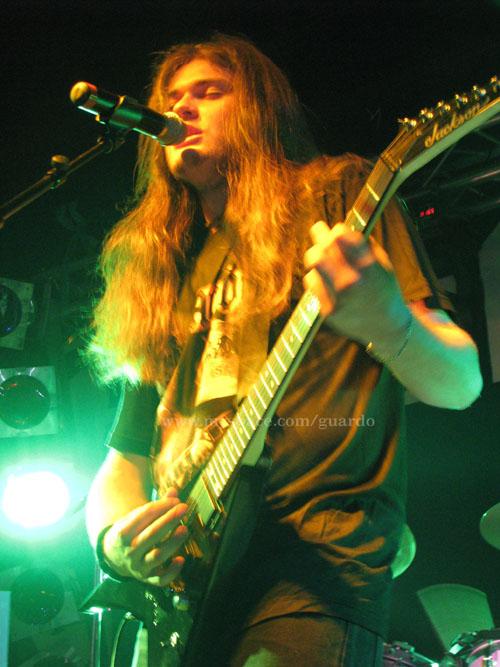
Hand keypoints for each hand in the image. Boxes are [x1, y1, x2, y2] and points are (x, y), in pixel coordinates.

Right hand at [102, 489, 188, 586]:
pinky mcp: (147, 579)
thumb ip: (155, 506)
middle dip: (169, 520)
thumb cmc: (129, 531)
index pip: (143, 516)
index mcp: (122, 533)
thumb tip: (174, 490)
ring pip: (157, 556)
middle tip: (184, 508)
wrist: (113, 556)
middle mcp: (129, 551)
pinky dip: (171, 571)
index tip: (176, 500)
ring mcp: (138, 566)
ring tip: (184, 528)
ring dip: (172, 542)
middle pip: (151, 535)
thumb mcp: (134, 517)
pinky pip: (160, 579)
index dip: (161, 506)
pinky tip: (181, 559)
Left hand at [303, 220, 408, 344]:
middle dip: (319, 236)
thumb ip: (363, 245)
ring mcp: (338, 298)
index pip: (340, 237)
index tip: (335, 230)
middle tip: (318, 230)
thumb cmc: (383, 289)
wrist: (386, 326)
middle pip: (321, 250)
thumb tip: (340, 228)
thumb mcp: (383, 264)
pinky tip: (327, 279)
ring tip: (325, 258)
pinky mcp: (328, 310)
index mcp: (368, 267)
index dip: (336, 230)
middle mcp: (351, 282)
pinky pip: (312, 282)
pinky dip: (317, 276)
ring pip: (314, 264)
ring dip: (318, 257)